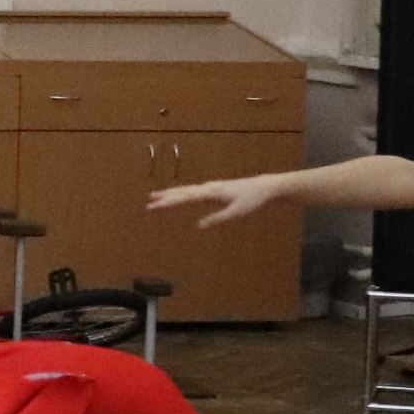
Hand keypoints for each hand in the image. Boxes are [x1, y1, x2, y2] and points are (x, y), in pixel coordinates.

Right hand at [149, 176, 272, 227]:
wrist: (265, 187)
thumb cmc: (252, 200)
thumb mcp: (236, 213)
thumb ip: (216, 219)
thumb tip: (198, 225)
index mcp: (211, 192)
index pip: (184, 198)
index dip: (168, 203)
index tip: (154, 207)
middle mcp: (208, 188)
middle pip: (182, 192)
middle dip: (165, 198)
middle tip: (149, 203)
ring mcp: (211, 187)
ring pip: (186, 189)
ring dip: (171, 193)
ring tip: (156, 196)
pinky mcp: (215, 189)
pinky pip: (193, 190)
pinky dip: (182, 193)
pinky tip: (179, 195)